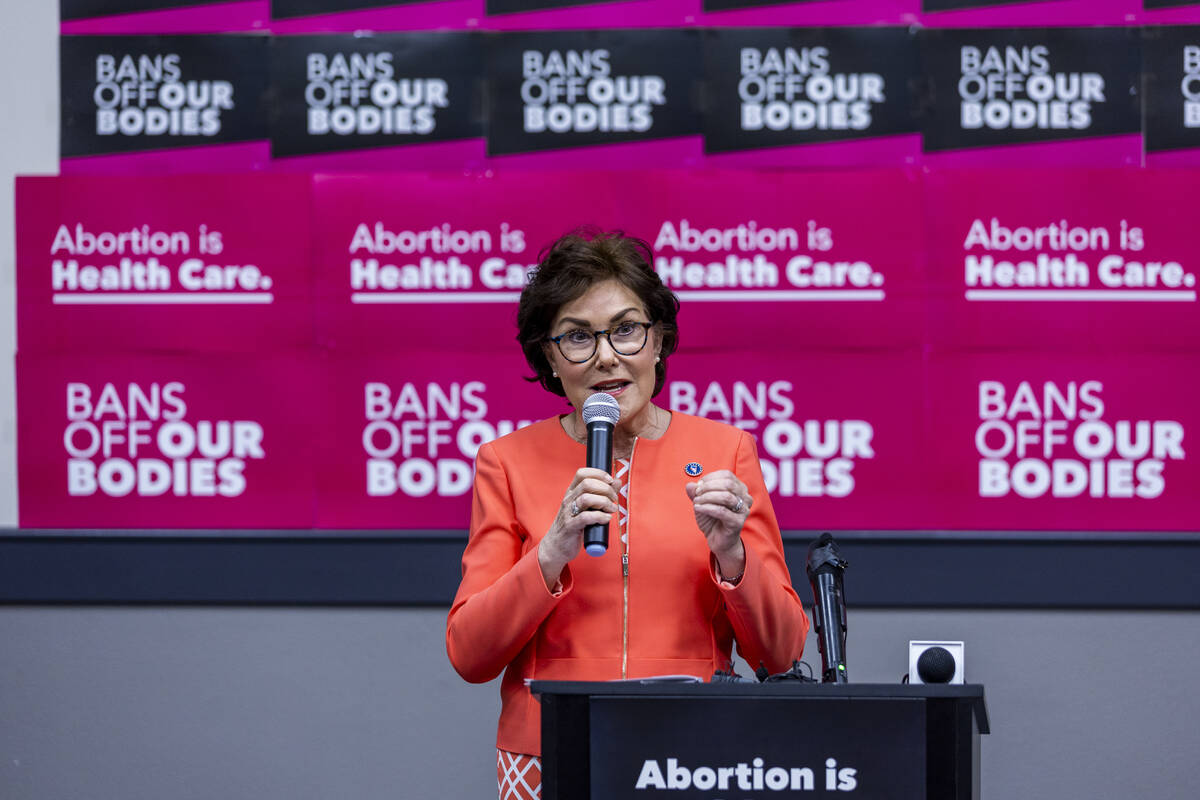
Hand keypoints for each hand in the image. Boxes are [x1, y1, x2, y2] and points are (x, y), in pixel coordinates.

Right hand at [538, 467, 619, 589]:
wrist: (556, 547)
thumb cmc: (574, 526)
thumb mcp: (587, 507)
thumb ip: (601, 494)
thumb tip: (617, 481)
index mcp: (571, 492)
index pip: (582, 473)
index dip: (599, 474)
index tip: (611, 481)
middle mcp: (568, 500)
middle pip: (587, 484)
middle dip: (605, 489)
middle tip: (614, 498)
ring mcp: (568, 513)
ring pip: (586, 499)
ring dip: (604, 502)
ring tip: (611, 509)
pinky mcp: (570, 527)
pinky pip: (586, 517)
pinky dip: (600, 516)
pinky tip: (606, 519)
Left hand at [685, 470, 750, 580]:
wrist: (717, 540)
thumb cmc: (712, 519)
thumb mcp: (702, 502)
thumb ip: (696, 493)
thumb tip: (690, 485)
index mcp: (739, 489)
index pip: (727, 475)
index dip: (710, 478)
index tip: (698, 486)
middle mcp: (745, 497)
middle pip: (728, 484)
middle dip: (709, 486)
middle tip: (697, 493)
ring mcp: (743, 510)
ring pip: (726, 496)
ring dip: (707, 497)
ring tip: (696, 502)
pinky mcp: (738, 522)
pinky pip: (722, 511)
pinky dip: (707, 508)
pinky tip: (698, 508)